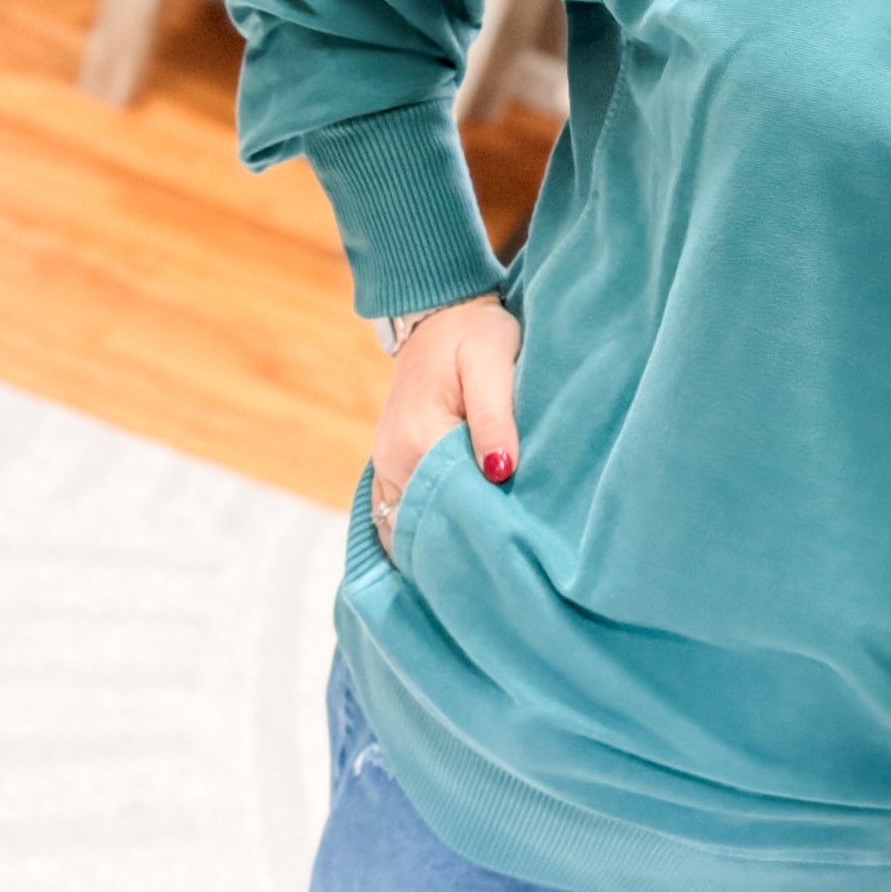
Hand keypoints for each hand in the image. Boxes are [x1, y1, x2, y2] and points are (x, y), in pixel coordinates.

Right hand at [369, 295, 519, 559]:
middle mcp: (394, 456)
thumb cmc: (475, 333)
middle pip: (419, 524)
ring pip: (401, 523)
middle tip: (494, 580)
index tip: (503, 559)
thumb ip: (494, 418)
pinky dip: (413, 532)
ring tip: (471, 576)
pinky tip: (441, 554)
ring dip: (431, 545)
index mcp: (420, 437)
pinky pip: (393, 510)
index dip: (472, 536)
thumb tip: (501, 470)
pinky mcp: (391, 458)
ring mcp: (388, 460)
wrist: (440, 311)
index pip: (443, 506)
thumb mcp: (493, 364)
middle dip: (452, 551)